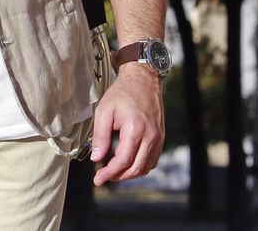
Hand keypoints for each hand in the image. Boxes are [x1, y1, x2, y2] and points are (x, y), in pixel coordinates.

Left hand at [90, 66, 163, 185]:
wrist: (143, 79)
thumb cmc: (122, 93)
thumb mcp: (104, 111)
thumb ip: (100, 136)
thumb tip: (96, 158)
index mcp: (135, 129)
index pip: (123, 161)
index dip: (109, 173)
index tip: (98, 179)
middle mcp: (151, 136)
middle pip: (136, 168)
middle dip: (118, 176)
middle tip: (104, 177)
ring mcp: (158, 138)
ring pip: (146, 167)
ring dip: (130, 173)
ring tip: (114, 171)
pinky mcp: (161, 137)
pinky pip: (152, 160)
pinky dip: (140, 166)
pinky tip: (128, 164)